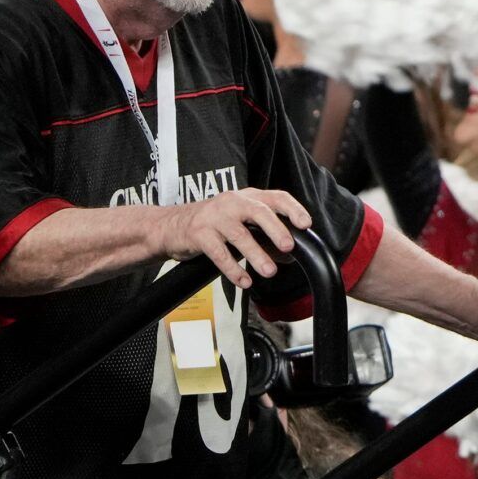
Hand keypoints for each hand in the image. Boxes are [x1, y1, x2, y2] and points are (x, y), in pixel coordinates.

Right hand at [151, 187, 312, 291]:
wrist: (170, 226)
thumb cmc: (212, 224)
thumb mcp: (240, 223)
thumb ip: (264, 235)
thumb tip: (290, 255)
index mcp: (247, 197)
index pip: (275, 197)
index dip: (293, 209)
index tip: (306, 225)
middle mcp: (232, 202)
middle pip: (258, 212)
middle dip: (276, 229)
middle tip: (288, 247)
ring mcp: (214, 217)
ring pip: (240, 235)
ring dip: (256, 255)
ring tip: (269, 272)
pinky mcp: (199, 234)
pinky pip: (219, 253)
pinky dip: (233, 269)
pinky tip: (244, 281)